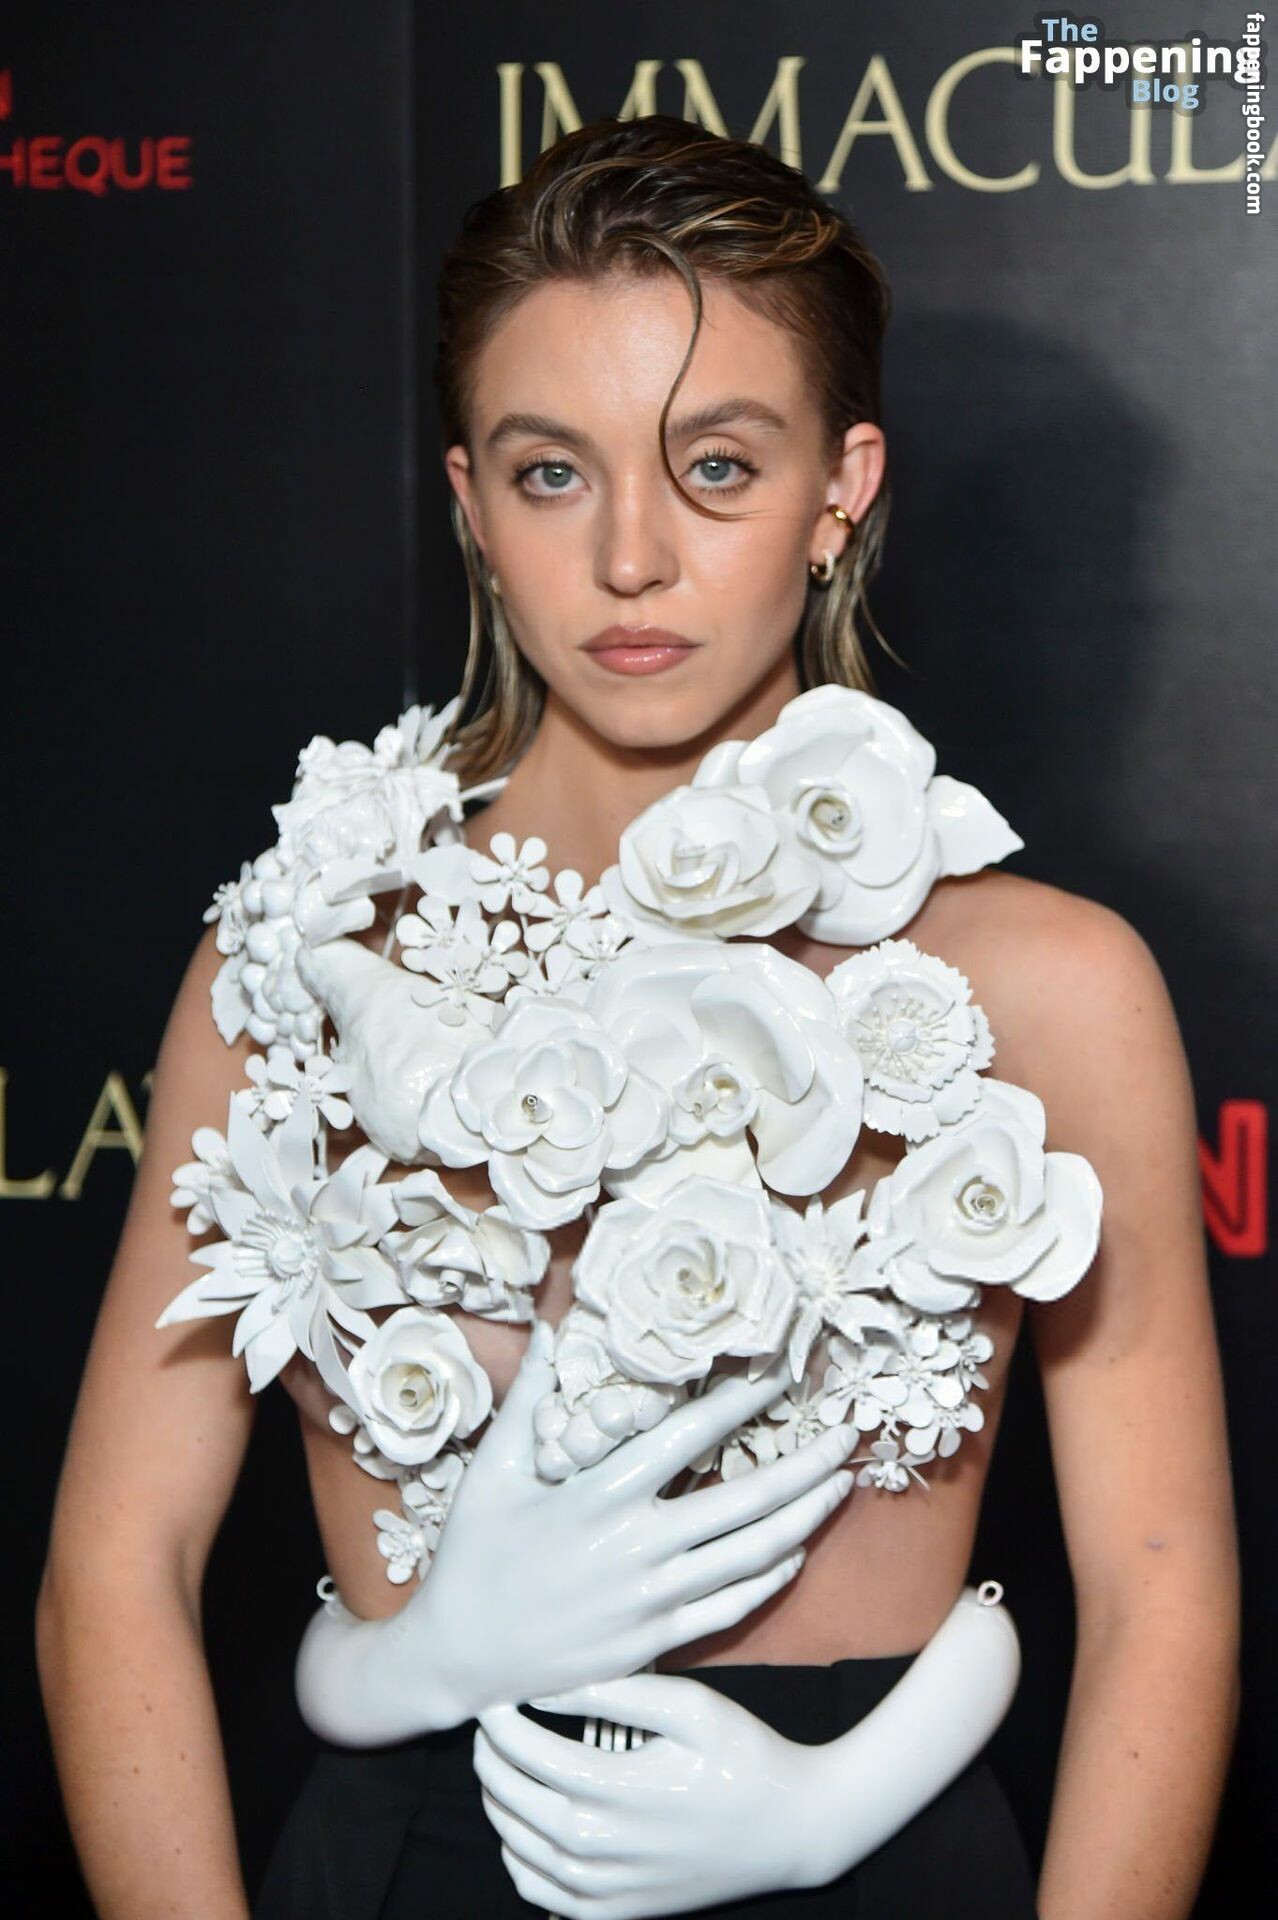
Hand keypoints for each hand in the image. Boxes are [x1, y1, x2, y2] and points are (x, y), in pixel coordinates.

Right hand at [294, 1321, 859, 1741]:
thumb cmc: (472, 1554)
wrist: (459, 1656)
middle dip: (805, 1464)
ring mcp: (653, 1600)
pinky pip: (733, 1607)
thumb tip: (545, 1325)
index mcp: (600, 1494)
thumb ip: (529, 1397)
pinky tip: (796, 1552)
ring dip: (805, 1518)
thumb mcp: (491, 1470)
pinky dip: (772, 1577)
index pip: (689, 1435)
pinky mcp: (657, 1642)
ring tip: (841, 1485)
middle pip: (746, 1500)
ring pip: (752, 1554)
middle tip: (849, 1433)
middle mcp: (638, 1546)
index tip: (782, 1372)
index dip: (742, 1401)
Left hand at [475, 1672, 823, 1917]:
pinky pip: (538, 1892)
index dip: (499, 1720)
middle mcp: (601, 1849)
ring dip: (497, 1802)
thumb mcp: (691, 1706)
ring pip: (516, 1847)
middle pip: (510, 1800)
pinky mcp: (615, 1914)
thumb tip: (548, 1687)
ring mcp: (606, 1890)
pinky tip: (526, 1822)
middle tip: (489, 1722)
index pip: (525, 1752)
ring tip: (504, 1763)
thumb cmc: (742, 1755)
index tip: (494, 1694)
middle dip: (489, 1756)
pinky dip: (516, 1857)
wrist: (791, 1829)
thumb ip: (618, 1692)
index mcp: (615, 1791)